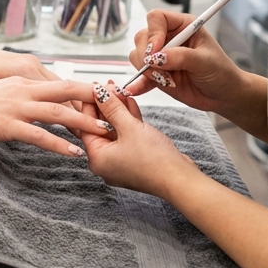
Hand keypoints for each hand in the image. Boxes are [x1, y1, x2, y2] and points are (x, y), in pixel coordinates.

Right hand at [0, 77, 100, 156]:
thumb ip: (18, 94)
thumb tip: (35, 103)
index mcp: (21, 80)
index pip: (61, 83)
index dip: (86, 91)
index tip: (106, 100)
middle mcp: (22, 89)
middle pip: (67, 92)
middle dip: (95, 102)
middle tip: (118, 112)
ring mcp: (14, 107)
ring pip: (58, 113)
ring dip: (83, 124)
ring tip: (104, 134)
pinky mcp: (5, 124)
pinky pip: (38, 135)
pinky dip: (58, 143)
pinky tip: (73, 153)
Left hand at [79, 80, 199, 197]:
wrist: (181, 180)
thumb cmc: (156, 162)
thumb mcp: (130, 128)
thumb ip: (113, 108)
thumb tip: (98, 93)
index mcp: (97, 158)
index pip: (86, 125)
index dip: (90, 104)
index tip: (93, 88)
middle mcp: (105, 162)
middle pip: (100, 127)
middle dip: (105, 106)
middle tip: (108, 87)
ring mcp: (120, 162)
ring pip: (115, 131)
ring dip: (118, 111)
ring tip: (119, 91)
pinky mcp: (134, 160)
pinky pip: (126, 137)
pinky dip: (128, 122)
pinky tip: (130, 105)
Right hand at [126, 11, 250, 113]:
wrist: (223, 94)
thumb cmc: (221, 72)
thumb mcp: (205, 61)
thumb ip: (181, 57)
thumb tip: (155, 58)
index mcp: (182, 26)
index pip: (156, 18)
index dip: (153, 33)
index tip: (156, 51)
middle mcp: (168, 38)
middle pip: (142, 37)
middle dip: (146, 56)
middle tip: (159, 70)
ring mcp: (160, 56)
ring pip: (138, 56)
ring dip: (147, 70)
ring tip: (166, 80)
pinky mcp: (156, 73)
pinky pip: (140, 75)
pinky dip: (138, 83)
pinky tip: (137, 89)